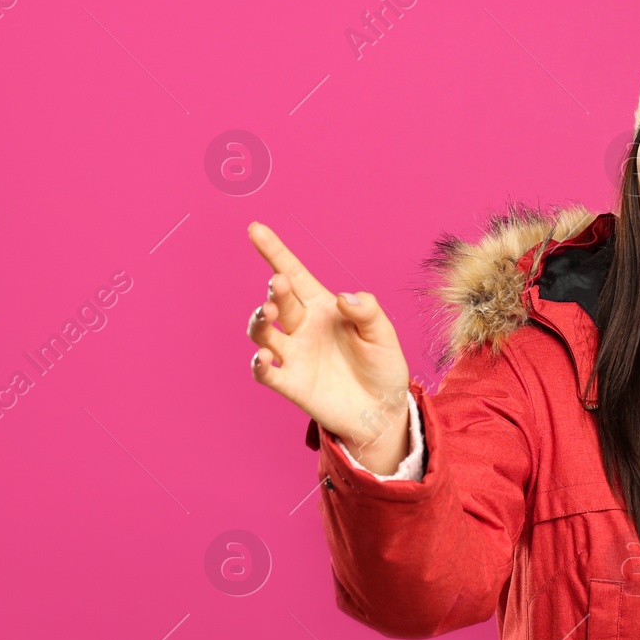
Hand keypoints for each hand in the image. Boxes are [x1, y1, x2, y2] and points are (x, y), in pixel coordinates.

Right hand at [246, 221, 412, 473]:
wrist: (383, 410)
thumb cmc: (382, 366)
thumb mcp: (383, 334)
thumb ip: (366, 311)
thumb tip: (343, 297)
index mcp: (323, 306)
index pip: (294, 273)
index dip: (274, 251)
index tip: (255, 229)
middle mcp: (302, 326)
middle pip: (278, 300)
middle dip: (274, 290)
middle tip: (278, 285)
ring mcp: (293, 354)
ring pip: (262, 331)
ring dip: (259, 321)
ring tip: (269, 315)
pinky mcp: (290, 383)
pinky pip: (265, 372)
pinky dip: (259, 364)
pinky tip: (263, 357)